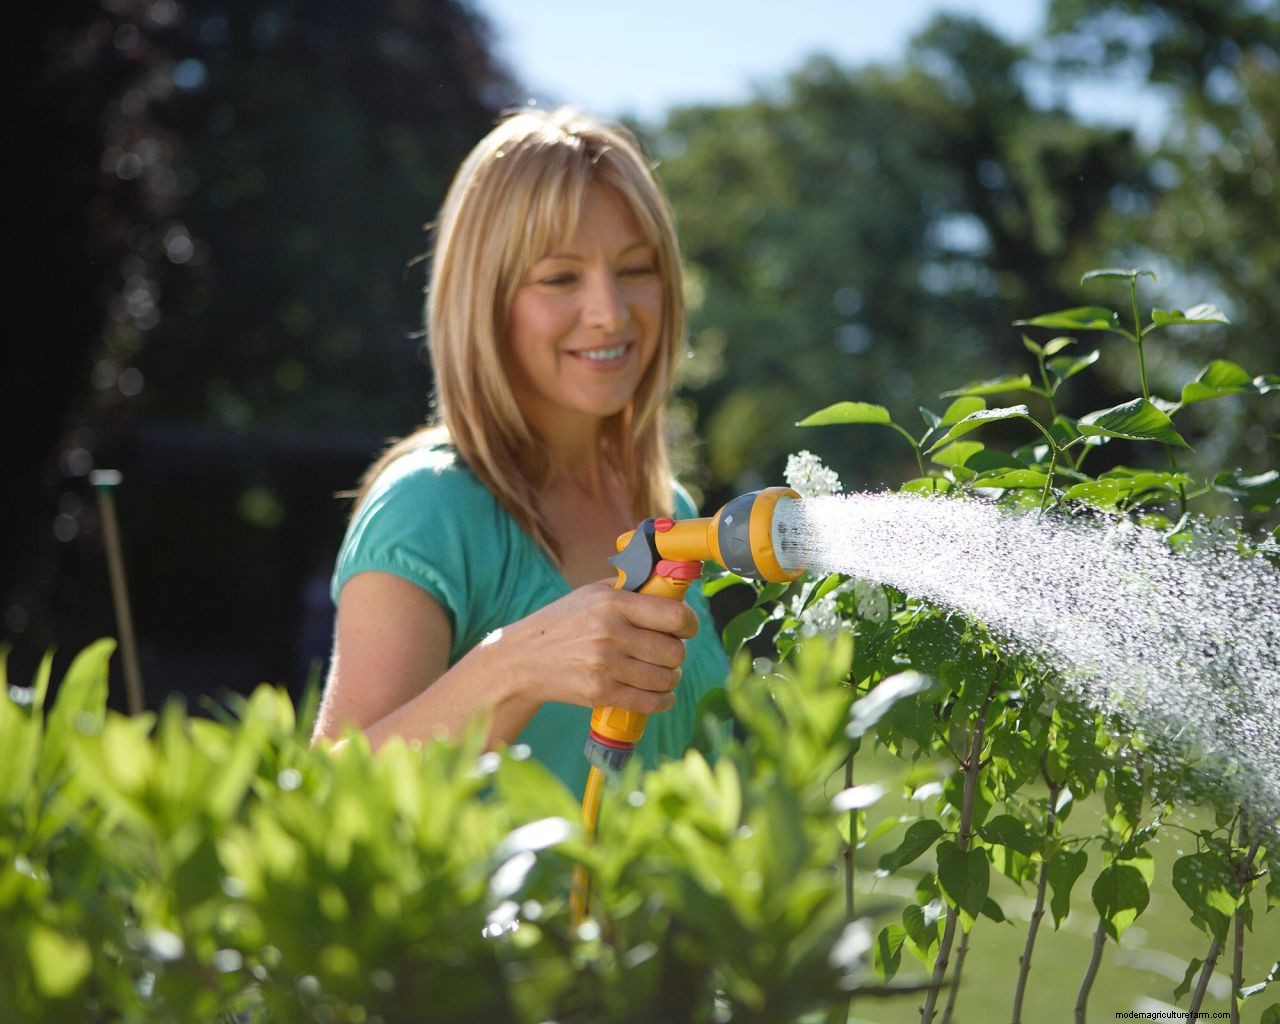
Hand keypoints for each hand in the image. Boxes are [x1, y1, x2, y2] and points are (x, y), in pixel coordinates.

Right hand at [469, 579, 699, 716]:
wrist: (523, 659)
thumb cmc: (563, 622)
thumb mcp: (592, 594)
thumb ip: (631, 590)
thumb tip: (671, 586)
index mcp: (612, 603)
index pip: (674, 616)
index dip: (689, 624)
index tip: (686, 628)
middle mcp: (610, 633)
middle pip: (674, 651)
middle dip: (677, 653)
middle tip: (666, 651)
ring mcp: (605, 666)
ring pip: (665, 678)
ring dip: (670, 677)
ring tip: (661, 672)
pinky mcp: (600, 693)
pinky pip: (650, 702)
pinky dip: (662, 700)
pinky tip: (659, 693)